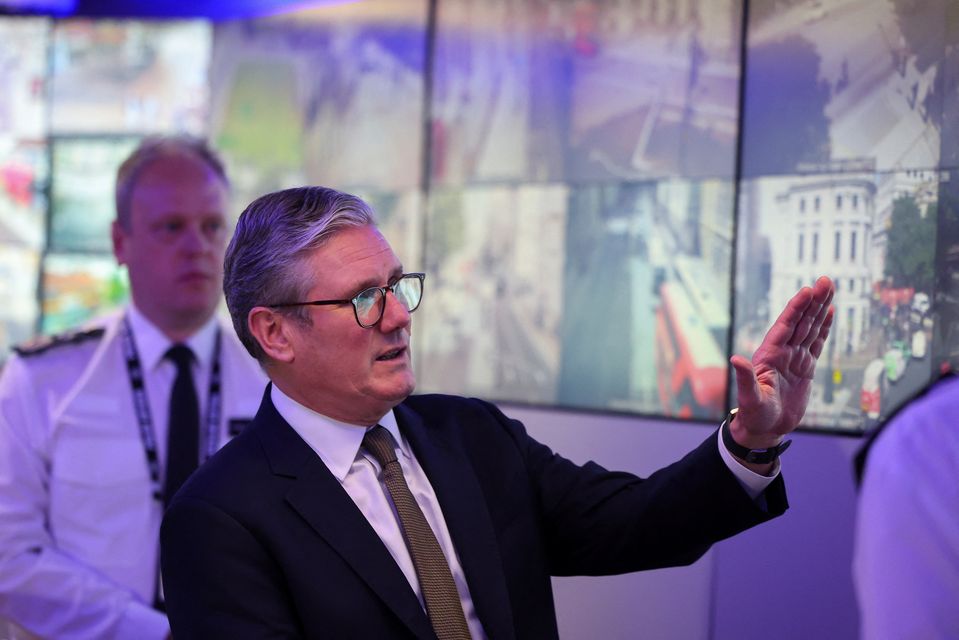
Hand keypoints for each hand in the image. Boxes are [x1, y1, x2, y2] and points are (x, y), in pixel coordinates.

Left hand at [730, 276, 834, 448]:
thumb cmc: (754, 415)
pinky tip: (829, 312)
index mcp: (769, 355)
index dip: (795, 309)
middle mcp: (782, 352)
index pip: (785, 327)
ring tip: (828, 288)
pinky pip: (816, 343)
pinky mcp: (805, 367)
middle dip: (812, 302)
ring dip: (819, 309)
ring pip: (810, 328)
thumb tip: (735, 359)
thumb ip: (745, 379)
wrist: (765, 429)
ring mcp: (794, 358)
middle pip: (800, 322)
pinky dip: (823, 328)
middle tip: (824, 281)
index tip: (806, 291)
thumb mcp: (750, 398)